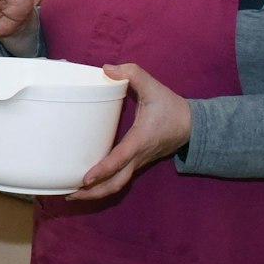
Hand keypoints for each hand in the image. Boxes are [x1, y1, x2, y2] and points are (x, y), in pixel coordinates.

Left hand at [68, 63, 190, 201]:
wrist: (194, 125)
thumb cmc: (172, 107)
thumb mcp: (154, 87)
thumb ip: (133, 74)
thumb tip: (107, 68)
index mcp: (141, 140)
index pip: (120, 158)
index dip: (103, 169)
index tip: (85, 179)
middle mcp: (138, 156)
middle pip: (116, 183)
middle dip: (93, 192)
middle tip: (68, 195)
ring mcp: (137, 163)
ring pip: (117, 185)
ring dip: (95, 193)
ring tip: (71, 194)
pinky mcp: (136, 164)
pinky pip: (119, 179)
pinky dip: (102, 185)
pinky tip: (85, 184)